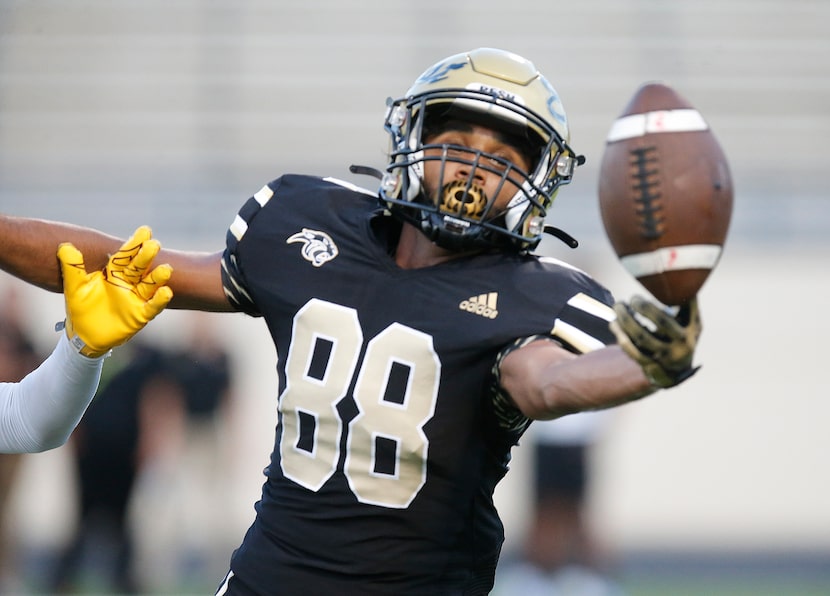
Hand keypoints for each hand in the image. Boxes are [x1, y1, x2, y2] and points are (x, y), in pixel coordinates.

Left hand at [58, 226, 173, 356]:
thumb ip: (72, 267)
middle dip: (147, 257)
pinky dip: (160, 300)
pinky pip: (152, 306)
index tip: (145, 231)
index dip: (134, 244)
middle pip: (140, 268)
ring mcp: (136, 298)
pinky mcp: (140, 315)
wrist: (84, 335)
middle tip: (154, 244)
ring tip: (165, 269)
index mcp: (113, 273)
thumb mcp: (74, 287)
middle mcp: (128, 283)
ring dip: (158, 277)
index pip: (125, 256)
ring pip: (150, 285)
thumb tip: (64, 246)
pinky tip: (166, 292)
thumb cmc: (80, 308)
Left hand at [610, 295, 700, 387]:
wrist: (676, 371)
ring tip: (618, 306)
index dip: (661, 301)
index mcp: (691, 330)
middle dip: (644, 306)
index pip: (682, 310)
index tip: (648, 290)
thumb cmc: (680, 336)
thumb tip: (678, 278)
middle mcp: (681, 345)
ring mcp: (664, 356)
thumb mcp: (691, 322)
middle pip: (661, 321)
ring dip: (627, 319)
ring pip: (642, 336)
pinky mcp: (650, 365)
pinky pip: (632, 350)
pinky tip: (614, 323)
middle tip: (632, 298)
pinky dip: (620, 335)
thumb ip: (687, 303)